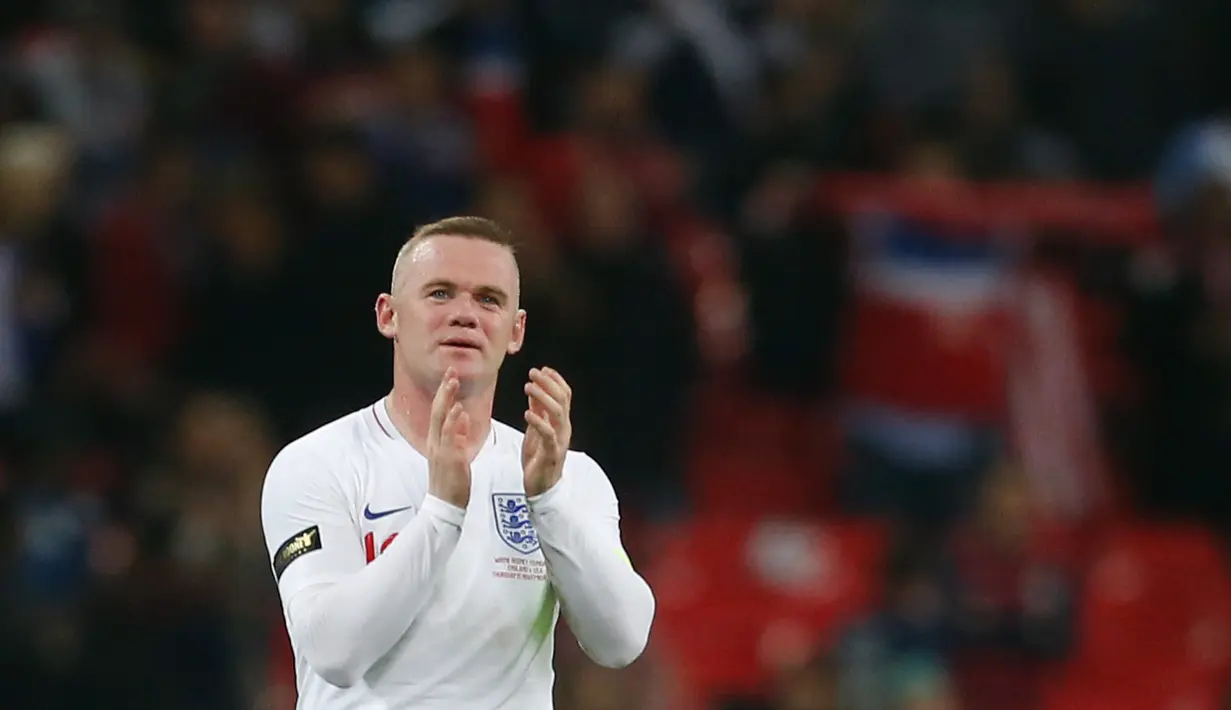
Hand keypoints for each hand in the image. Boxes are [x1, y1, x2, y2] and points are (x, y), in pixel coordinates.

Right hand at [426, 367, 471, 506]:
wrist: (445, 506)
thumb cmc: (452, 482)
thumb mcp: (455, 454)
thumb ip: (458, 435)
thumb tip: (464, 417)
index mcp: (436, 441)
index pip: (439, 412)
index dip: (444, 393)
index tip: (451, 376)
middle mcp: (435, 443)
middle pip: (437, 410)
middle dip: (444, 390)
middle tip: (451, 371)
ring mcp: (440, 450)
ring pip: (441, 420)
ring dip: (447, 399)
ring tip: (453, 382)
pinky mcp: (449, 459)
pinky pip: (450, 437)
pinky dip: (454, 422)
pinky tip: (460, 409)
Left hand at [522, 367, 571, 496]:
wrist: (541, 487)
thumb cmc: (538, 458)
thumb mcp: (536, 430)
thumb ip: (537, 411)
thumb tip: (534, 390)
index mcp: (561, 422)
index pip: (565, 395)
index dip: (555, 380)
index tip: (542, 368)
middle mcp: (564, 429)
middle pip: (563, 400)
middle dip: (548, 383)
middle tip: (533, 372)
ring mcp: (559, 441)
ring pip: (558, 414)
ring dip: (543, 397)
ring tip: (528, 387)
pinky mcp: (551, 454)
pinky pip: (548, 435)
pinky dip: (539, 422)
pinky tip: (528, 413)